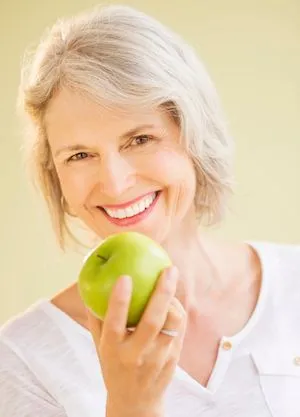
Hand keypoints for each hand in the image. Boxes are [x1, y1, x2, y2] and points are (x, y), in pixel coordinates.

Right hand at [87, 266, 186, 416]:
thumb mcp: (99, 346)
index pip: (114, 323)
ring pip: (173, 324)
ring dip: (174, 300)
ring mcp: (158, 359)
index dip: (119, 300)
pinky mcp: (173, 359)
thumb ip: (96, 318)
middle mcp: (135, 355)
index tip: (125, 276)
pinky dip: (177, 310)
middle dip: (162, 293)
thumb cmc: (114, 366)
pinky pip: (180, 328)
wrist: (135, 403)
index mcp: (113, 350)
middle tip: (169, 270)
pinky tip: (173, 299)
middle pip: (152, 321)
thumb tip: (90, 285)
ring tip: (170, 281)